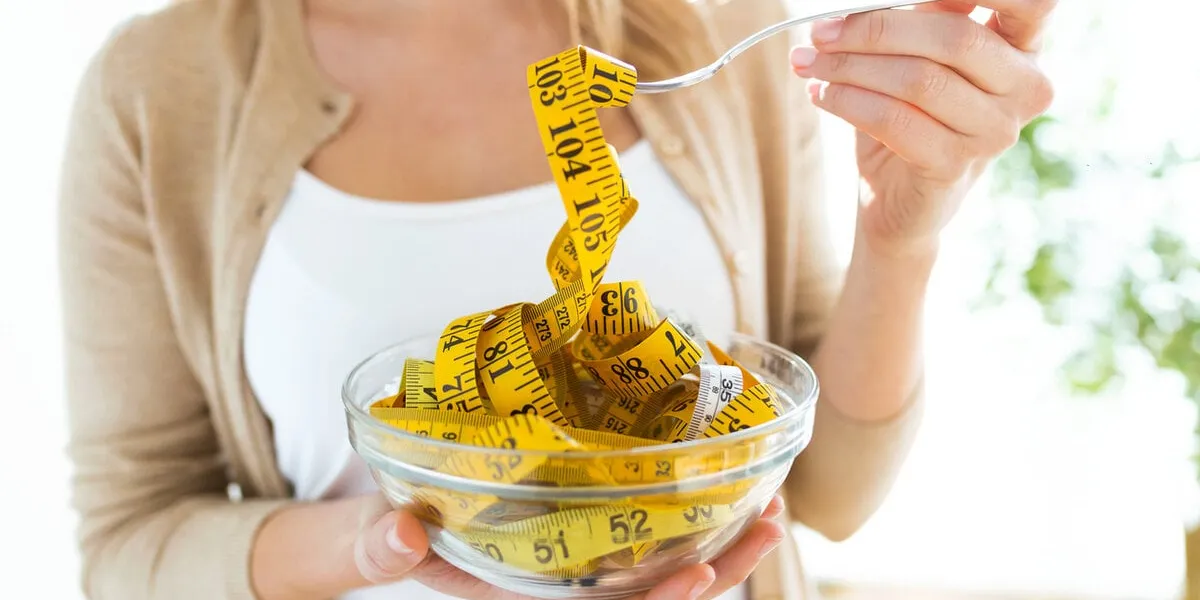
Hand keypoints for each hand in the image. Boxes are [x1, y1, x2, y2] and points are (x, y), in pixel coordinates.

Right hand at [355, 494, 787, 599]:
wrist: (373, 528)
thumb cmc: (370, 537)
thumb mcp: (362, 541)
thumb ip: (371, 546)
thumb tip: (396, 533)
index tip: (700, 572)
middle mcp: (551, 590)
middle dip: (714, 573)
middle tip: (771, 524)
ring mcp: (566, 566)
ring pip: (655, 572)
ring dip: (719, 547)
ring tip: (772, 506)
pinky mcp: (571, 536)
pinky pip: (637, 539)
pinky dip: (684, 518)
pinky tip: (724, 488)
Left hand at [789, 0, 1055, 256]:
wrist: (896, 197)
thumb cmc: (908, 112)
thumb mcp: (917, 55)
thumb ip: (916, 17)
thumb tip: (864, 1)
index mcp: (1024, 48)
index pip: (1034, 2)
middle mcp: (1025, 89)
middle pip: (955, 38)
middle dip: (876, 29)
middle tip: (819, 32)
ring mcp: (995, 132)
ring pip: (919, 80)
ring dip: (850, 66)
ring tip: (809, 63)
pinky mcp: (955, 166)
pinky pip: (894, 120)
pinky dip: (847, 101)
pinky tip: (820, 94)